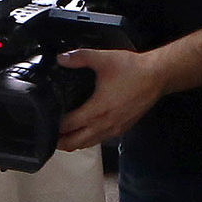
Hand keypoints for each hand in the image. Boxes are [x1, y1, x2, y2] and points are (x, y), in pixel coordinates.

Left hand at [54, 45, 170, 149]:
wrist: (157, 76)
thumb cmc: (134, 70)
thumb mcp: (103, 59)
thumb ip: (80, 57)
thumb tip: (62, 58)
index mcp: (97, 110)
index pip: (68, 126)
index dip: (54, 126)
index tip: (44, 122)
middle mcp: (105, 124)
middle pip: (75, 142)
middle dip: (59, 141)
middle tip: (47, 136)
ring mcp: (114, 129)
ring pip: (88, 144)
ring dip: (73, 143)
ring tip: (61, 138)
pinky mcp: (122, 128)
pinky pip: (99, 140)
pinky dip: (88, 140)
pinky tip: (84, 132)